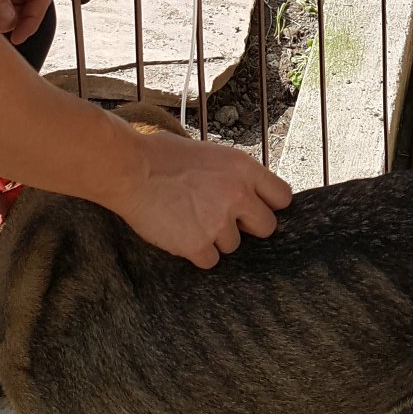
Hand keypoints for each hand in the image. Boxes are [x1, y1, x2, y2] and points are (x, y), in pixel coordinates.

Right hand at [112, 124, 291, 268]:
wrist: (130, 170)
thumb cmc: (160, 155)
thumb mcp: (208, 152)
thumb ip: (232, 175)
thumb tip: (245, 192)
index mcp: (243, 168)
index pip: (282, 197)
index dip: (268, 205)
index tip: (255, 209)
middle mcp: (238, 195)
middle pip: (267, 227)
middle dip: (248, 227)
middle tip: (223, 219)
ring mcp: (218, 222)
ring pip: (233, 246)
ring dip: (216, 239)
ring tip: (189, 220)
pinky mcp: (197, 244)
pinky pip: (210, 261)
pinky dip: (196, 253)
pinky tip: (180, 234)